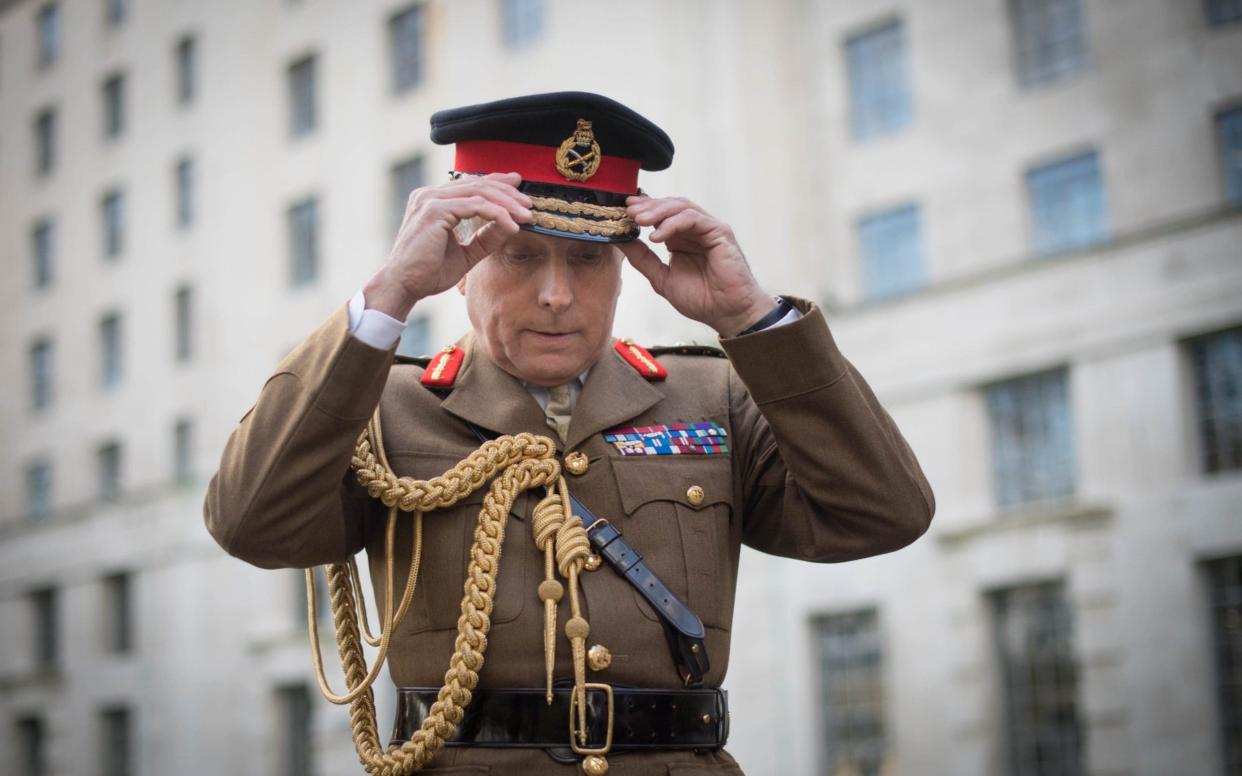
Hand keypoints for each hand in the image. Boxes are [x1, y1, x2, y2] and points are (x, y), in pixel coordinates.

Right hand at [363, 173, 532, 319]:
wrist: (403, 286)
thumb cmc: (428, 272)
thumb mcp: (465, 253)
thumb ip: (485, 238)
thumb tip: (511, 226)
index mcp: (434, 201)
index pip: (471, 184)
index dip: (497, 183)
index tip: (519, 188)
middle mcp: (429, 195)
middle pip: (478, 184)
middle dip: (507, 193)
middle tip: (529, 205)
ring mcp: (430, 200)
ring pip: (479, 192)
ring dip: (507, 203)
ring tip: (526, 215)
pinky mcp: (434, 210)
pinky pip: (475, 206)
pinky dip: (497, 214)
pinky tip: (511, 225)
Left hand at [618, 196, 774, 336]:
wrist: (727, 313)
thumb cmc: (702, 299)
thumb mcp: (662, 278)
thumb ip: (643, 259)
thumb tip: (621, 242)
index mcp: (680, 239)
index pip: (660, 215)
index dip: (642, 210)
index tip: (622, 212)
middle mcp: (694, 230)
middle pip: (669, 206)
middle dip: (647, 207)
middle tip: (628, 212)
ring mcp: (708, 229)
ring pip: (681, 207)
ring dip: (658, 211)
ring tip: (639, 220)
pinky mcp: (719, 231)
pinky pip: (693, 218)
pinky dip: (673, 223)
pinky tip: (657, 235)